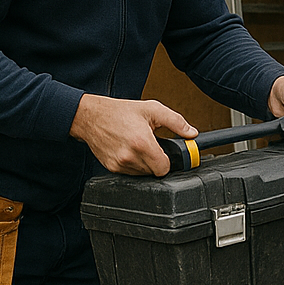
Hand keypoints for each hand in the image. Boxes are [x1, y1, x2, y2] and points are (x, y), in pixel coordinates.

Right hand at [70, 94, 195, 176]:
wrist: (91, 117)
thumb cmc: (120, 112)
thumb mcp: (152, 109)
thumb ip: (176, 122)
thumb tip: (192, 133)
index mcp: (142, 143)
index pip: (164, 168)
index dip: (168, 161)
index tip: (166, 153)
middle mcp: (130, 157)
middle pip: (154, 172)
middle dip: (156, 161)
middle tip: (152, 146)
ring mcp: (119, 165)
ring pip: (142, 174)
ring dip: (144, 163)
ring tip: (138, 146)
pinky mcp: (111, 168)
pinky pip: (130, 173)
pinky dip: (133, 164)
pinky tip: (129, 150)